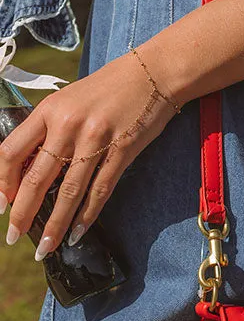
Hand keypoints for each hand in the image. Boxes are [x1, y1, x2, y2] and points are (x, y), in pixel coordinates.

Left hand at [0, 47, 177, 258]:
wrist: (153, 73)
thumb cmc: (109, 88)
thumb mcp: (69, 101)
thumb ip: (50, 131)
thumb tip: (31, 170)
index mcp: (49, 110)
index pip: (12, 151)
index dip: (3, 182)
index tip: (1, 205)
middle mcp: (68, 125)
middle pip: (37, 178)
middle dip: (23, 213)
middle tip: (15, 237)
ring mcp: (96, 139)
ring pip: (68, 191)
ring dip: (55, 224)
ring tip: (47, 247)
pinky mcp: (122, 151)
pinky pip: (100, 190)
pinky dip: (87, 215)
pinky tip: (78, 232)